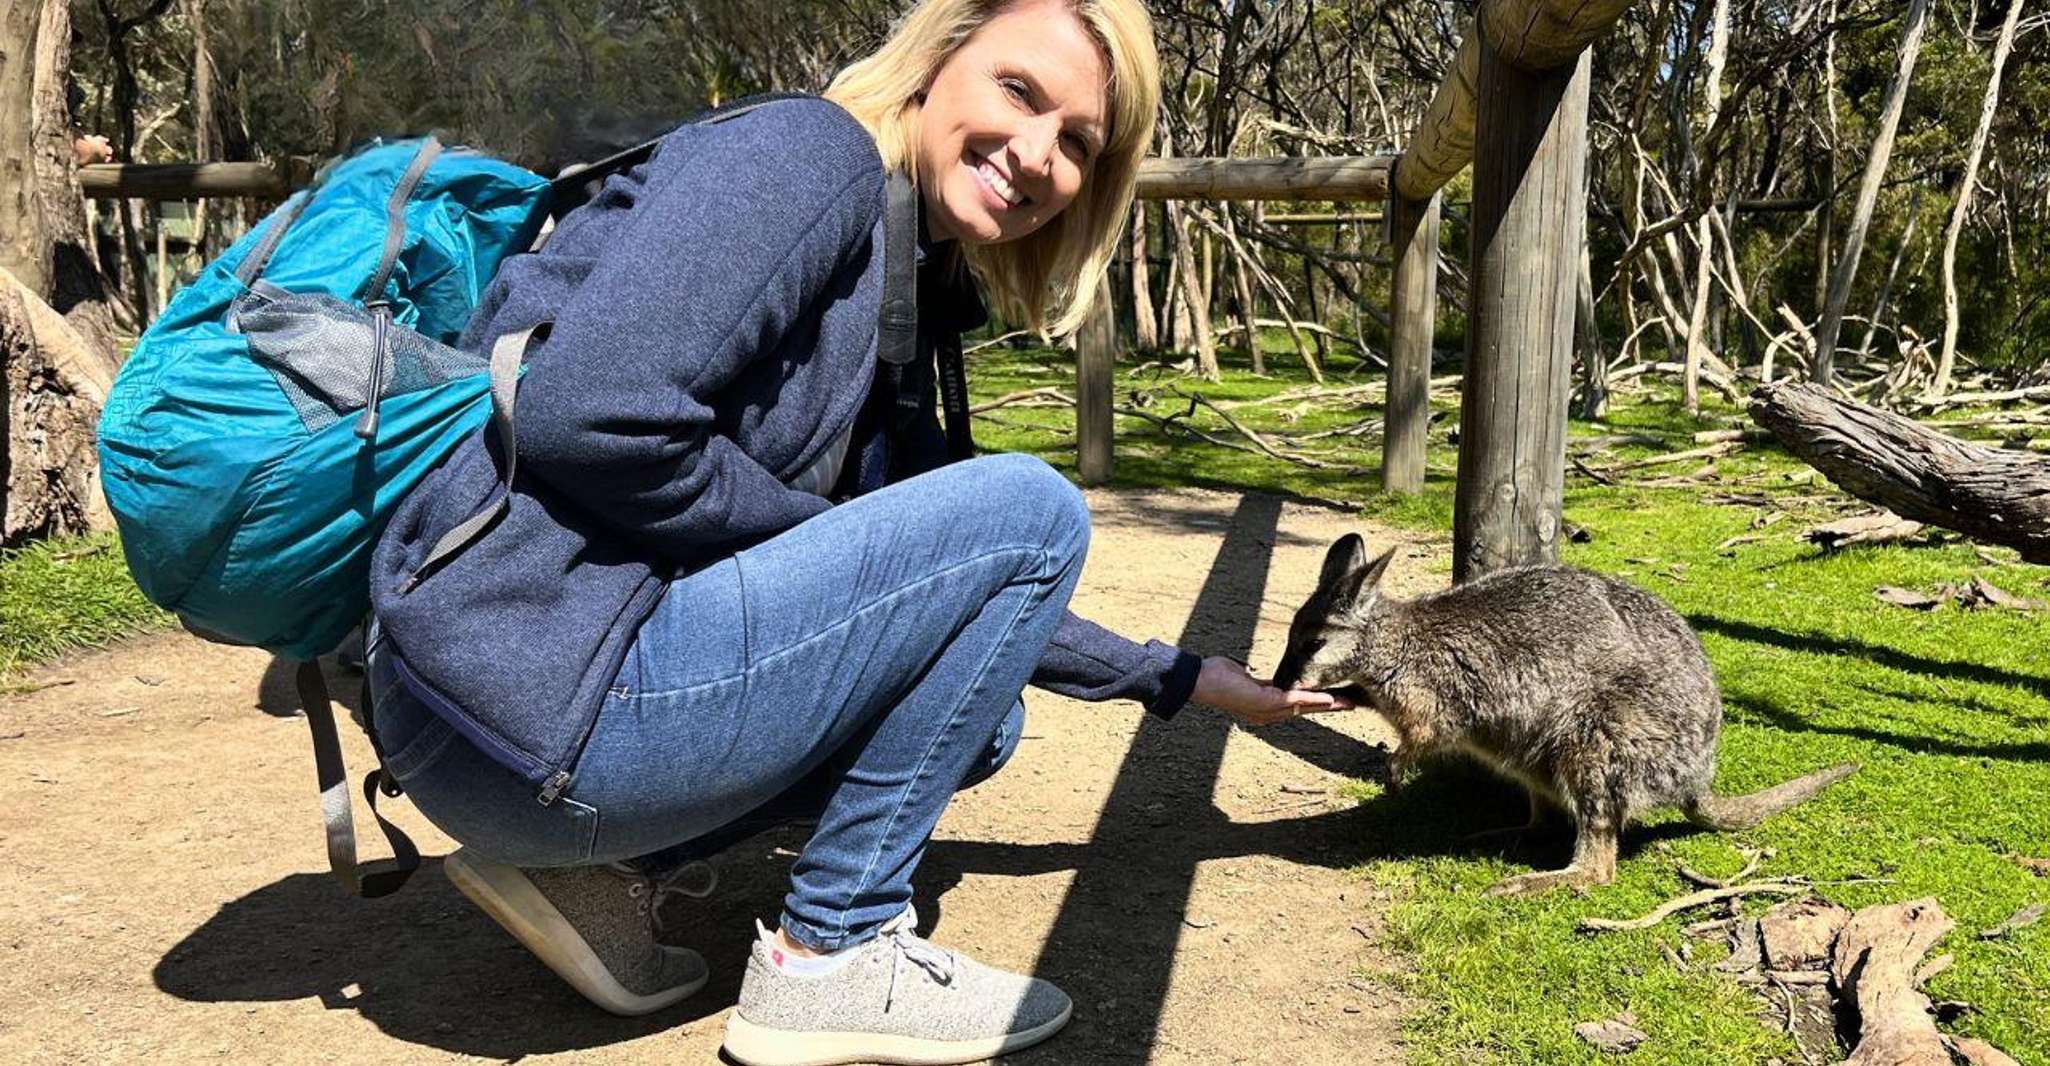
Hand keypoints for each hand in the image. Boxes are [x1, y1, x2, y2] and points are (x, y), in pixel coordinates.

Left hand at [1192, 655, 1353, 727]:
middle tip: (1350, 705)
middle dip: (1327, 708)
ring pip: (1303, 707)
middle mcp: (1267, 713)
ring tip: (1346, 703)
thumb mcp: (1244, 679)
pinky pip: (1295, 700)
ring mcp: (1266, 710)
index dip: (1315, 703)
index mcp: (1264, 707)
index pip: (1295, 705)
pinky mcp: (1265, 702)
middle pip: (1304, 710)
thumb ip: (1258, 682)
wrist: (1201, 680)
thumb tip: (1259, 678)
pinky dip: (1312, 699)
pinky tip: (1328, 698)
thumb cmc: (1217, 676)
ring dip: (1326, 705)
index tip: (1334, 699)